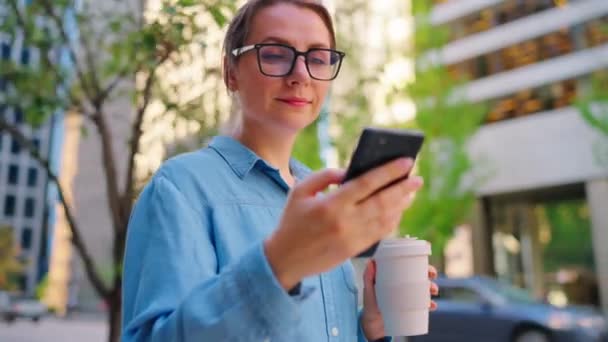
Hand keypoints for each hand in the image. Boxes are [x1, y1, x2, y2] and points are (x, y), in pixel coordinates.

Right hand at [264, 158, 422, 289]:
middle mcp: (345, 222)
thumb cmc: (291, 221)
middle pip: (383, 202)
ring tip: (410, 193)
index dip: (389, 171)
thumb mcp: (300, 191)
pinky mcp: (354, 250)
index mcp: (331, 204)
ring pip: (385, 219)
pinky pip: (380, 233)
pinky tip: (397, 211)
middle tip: (417, 178)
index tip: (406, 162)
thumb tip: (349, 171)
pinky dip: (392, 221)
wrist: (285, 259)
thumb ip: (324, 176)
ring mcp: (352, 238)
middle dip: (403, 188)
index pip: (367, 183)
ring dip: (401, 204)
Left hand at [361, 261, 438, 339]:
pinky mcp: (411, 308)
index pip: (409, 266)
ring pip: (425, 289)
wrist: (373, 324)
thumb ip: (368, 277)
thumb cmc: (370, 304)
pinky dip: (430, 305)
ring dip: (432, 288)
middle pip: (420, 276)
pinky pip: (424, 305)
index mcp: (395, 277)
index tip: (425, 264)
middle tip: (432, 277)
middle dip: (430, 275)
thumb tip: (371, 261)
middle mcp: (404, 285)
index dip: (420, 264)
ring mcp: (409, 296)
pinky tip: (432, 306)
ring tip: (432, 291)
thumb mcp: (368, 290)